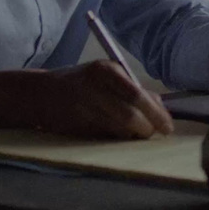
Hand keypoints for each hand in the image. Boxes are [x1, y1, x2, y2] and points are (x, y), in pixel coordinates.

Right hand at [41, 61, 173, 137]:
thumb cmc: (81, 82)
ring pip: (120, 130)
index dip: (156, 114)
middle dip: (147, 129)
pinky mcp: (77, 128)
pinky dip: (118, 139)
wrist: (41, 93)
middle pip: (130, 116)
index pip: (138, 95)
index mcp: (105, 71)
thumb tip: (161, 107)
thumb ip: (133, 88)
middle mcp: (94, 89)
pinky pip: (107, 137)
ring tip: (136, 133)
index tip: (167, 127)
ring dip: (133, 136)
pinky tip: (118, 134)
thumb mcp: (106, 75)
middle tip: (153, 133)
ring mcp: (84, 110)